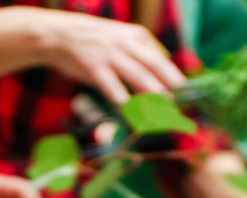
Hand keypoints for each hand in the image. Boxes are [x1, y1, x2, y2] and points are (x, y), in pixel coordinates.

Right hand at [39, 11, 184, 104]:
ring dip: (154, 95)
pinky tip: (132, 114)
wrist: (60, 34)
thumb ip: (139, 57)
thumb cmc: (92, 42)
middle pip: (156, 66)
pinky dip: (123, 100)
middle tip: (184, 105)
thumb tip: (160, 80)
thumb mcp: (120, 40)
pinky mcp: (95, 67)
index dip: (176, 78)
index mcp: (137, 36)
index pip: (162, 59)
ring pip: (138, 76)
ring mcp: (111, 54)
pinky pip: (113, 86)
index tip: (187, 97)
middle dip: (172, 86)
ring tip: (166, 111)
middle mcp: (127, 44)